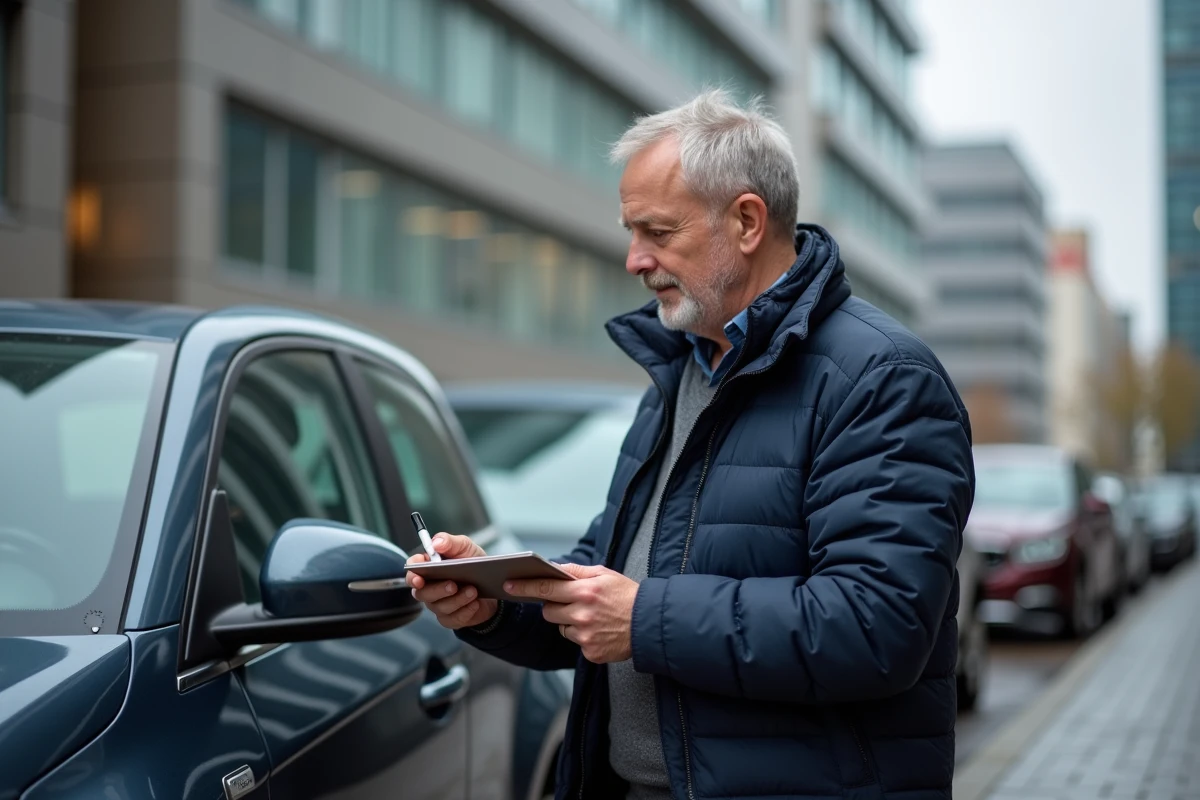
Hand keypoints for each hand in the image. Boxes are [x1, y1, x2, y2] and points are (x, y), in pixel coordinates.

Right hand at [406, 533, 497, 629]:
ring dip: (457, 599)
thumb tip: (436, 543)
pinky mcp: (450, 618)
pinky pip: (453, 618)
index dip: (412, 574)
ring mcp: (438, 604)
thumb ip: (451, 542)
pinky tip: (475, 603)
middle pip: (422, 593)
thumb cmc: (473, 565)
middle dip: (437, 589)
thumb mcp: (466, 548)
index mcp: (429, 567)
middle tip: (453, 585)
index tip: (418, 576)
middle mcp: (429, 587)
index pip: (412, 570)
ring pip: (439, 607)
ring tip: (472, 591)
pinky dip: (466, 611)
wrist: (492, 585)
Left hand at [505, 563, 637, 663]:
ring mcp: (585, 636)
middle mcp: (582, 614)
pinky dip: (583, 636)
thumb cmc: (628, 596)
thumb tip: (554, 568)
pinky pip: (575, 642)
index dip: (524, 586)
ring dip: (570, 622)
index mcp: (585, 591)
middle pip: (549, 611)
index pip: (546, 588)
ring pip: (561, 627)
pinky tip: (600, 630)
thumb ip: (577, 571)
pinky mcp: (590, 652)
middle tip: (571, 602)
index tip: (508, 585)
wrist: (650, 625)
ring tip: (593, 617)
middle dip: (554, 606)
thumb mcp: (605, 575)